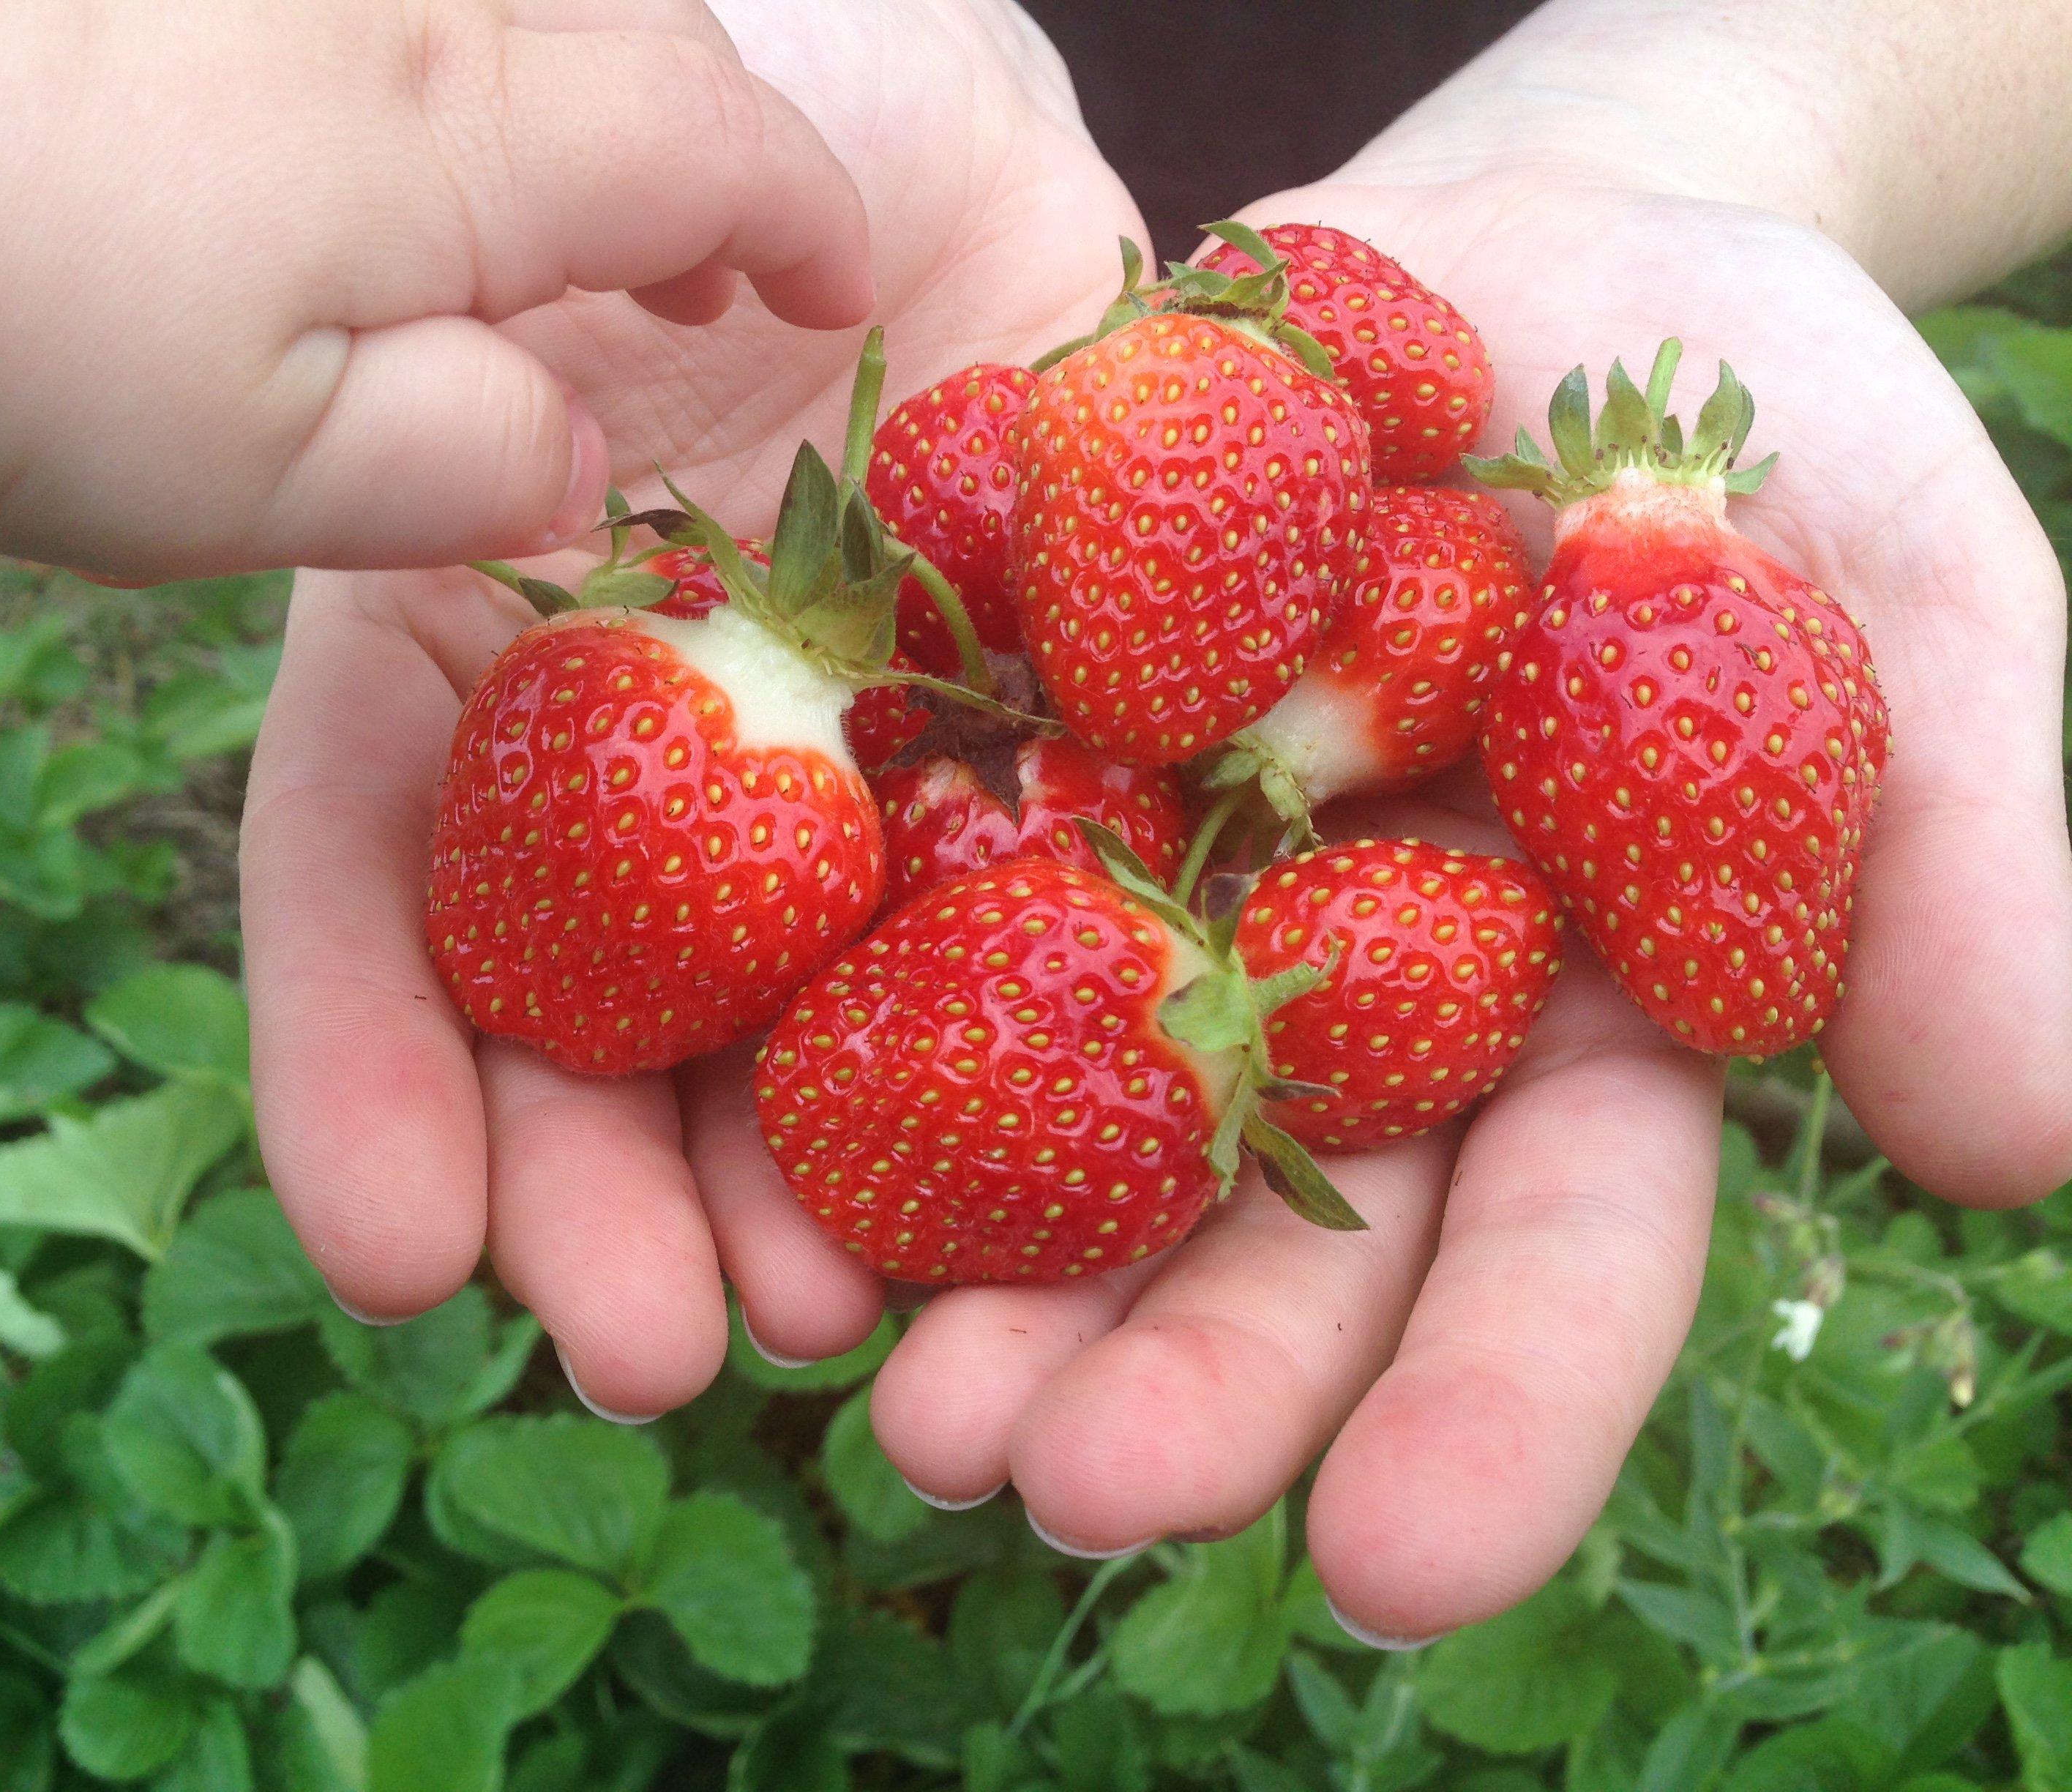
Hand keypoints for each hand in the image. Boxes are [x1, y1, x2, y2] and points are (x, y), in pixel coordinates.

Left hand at [0, 0, 872, 568]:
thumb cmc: (42, 337)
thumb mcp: (281, 477)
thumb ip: (471, 464)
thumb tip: (579, 472)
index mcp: (472, 140)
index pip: (720, 150)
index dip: (802, 221)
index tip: (835, 292)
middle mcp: (419, 5)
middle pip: (647, 40)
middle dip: (709, 155)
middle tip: (689, 283)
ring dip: (588, 90)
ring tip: (554, 206)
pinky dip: (463, 44)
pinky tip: (401, 120)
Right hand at [244, 0, 1142, 1413]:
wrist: (954, 108)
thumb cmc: (744, 69)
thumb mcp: (593, 129)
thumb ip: (523, 317)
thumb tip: (536, 475)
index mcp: (456, 620)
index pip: (372, 858)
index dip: (370, 1059)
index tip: (399, 1259)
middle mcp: (626, 742)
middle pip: (581, 996)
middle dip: (601, 1187)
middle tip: (655, 1350)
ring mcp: (819, 779)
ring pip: (781, 1013)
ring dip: (795, 1189)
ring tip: (828, 1329)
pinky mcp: (1006, 773)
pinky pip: (1017, 930)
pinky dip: (1023, 1070)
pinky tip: (1052, 1208)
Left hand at [864, 171, 2071, 1640]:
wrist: (1503, 266)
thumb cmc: (1747, 430)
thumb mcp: (1905, 587)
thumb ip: (1957, 852)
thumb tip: (2016, 1138)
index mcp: (1558, 1024)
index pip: (1543, 1253)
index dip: (1484, 1412)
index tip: (1397, 1567)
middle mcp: (1336, 1006)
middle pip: (1263, 1231)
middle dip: (1170, 1375)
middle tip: (1053, 1493)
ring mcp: (1153, 888)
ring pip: (1052, 1110)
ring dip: (964, 1259)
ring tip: (881, 1392)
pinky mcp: (1003, 757)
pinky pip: (903, 886)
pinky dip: (828, 1001)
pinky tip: (745, 1121)